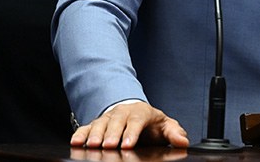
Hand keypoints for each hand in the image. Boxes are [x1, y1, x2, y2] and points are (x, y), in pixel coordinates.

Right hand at [71, 101, 188, 148]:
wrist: (136, 114)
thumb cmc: (151, 124)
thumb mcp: (166, 126)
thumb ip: (174, 132)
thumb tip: (183, 141)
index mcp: (141, 112)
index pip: (136, 120)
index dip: (131, 132)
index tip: (127, 145)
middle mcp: (123, 112)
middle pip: (117, 121)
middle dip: (111, 134)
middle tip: (107, 146)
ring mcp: (109, 118)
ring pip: (101, 123)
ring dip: (95, 134)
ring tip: (93, 146)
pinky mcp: (97, 124)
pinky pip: (87, 127)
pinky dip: (81, 134)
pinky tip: (76, 142)